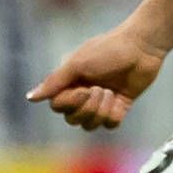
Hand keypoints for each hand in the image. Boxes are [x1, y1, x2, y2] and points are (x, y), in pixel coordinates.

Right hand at [30, 27, 166, 130]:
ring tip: (110, 92)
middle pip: (73, 119)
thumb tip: (30, 98)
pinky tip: (120, 99)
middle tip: (100, 89)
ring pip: (90, 125)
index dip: (69, 103)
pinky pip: (110, 124)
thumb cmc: (108, 50)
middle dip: (87, 108)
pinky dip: (114, 114)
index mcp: (70, 82)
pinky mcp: (120, 106)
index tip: (83, 89)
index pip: (58, 106)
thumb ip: (54, 82)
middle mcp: (83, 93)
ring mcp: (101, 101)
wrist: (142, 47)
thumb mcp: (77, 64)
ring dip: (101, 111)